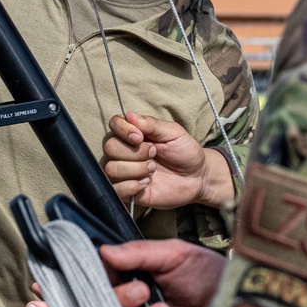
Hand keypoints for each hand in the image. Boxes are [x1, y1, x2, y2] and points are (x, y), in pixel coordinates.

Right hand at [101, 239, 224, 306]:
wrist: (234, 304)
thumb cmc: (207, 275)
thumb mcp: (175, 255)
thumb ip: (139, 252)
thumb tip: (105, 251)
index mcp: (131, 278)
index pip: (101, 281)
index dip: (102, 281)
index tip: (114, 277)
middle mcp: (132, 305)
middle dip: (121, 300)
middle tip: (143, 292)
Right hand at [104, 112, 233, 208]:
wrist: (197, 178)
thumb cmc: (185, 152)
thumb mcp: (173, 132)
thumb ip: (151, 124)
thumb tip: (130, 116)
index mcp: (133, 133)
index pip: (114, 124)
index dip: (123, 130)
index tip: (140, 137)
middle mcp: (124, 151)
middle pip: (110, 147)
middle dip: (135, 152)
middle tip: (154, 154)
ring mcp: (124, 171)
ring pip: (111, 169)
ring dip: (136, 170)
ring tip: (153, 170)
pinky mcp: (126, 191)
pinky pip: (115, 190)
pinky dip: (132, 186)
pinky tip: (147, 183)